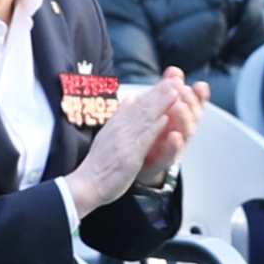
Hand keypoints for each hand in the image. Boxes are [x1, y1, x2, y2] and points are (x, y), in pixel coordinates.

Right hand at [67, 71, 182, 215]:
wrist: (87, 184)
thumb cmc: (98, 163)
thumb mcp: (107, 133)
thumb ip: (120, 115)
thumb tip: (129, 98)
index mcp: (117, 123)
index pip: (139, 103)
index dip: (155, 91)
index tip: (169, 80)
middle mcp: (120, 129)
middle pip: (143, 107)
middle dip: (161, 92)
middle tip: (176, 80)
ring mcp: (125, 142)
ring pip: (145, 120)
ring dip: (161, 105)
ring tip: (174, 93)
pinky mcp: (129, 157)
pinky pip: (144, 140)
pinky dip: (155, 128)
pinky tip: (165, 119)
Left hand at [138, 76, 208, 187]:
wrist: (138, 162)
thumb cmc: (154, 131)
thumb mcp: (160, 107)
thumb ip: (167, 89)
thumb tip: (174, 71)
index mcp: (181, 116)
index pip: (195, 104)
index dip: (200, 95)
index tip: (200, 86)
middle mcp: (182, 130)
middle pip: (193, 116)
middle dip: (191, 103)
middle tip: (185, 91)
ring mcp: (175, 146)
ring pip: (186, 133)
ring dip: (184, 120)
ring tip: (180, 107)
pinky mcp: (164, 160)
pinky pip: (171, 153)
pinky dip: (174, 145)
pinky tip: (174, 136)